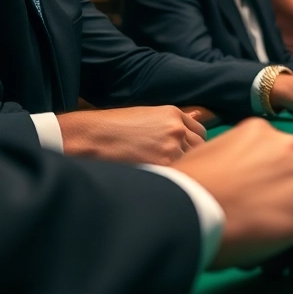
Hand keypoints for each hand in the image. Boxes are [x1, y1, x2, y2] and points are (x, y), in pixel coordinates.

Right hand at [60, 106, 206, 164]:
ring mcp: (172, 146)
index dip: (194, 143)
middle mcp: (177, 128)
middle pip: (199, 147)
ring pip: (190, 161)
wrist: (92, 136)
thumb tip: (197, 115)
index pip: (200, 132)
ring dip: (183, 168)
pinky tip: (162, 179)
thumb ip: (173, 120)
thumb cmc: (114, 126)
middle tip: (181, 165)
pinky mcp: (163, 163)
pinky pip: (179, 173)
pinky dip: (174, 178)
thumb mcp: (147, 115)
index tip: (187, 151)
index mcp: (174, 114)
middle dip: (192, 156)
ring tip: (170, 174)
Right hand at [172, 118, 292, 276]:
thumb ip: (232, 166)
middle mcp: (291, 146)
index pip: (286, 163)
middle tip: (269, 243)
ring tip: (279, 262)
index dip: (277, 194)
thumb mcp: (207, 161)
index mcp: (262, 132)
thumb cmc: (182, 194)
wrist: (184, 212)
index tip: (256, 219)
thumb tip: (238, 192)